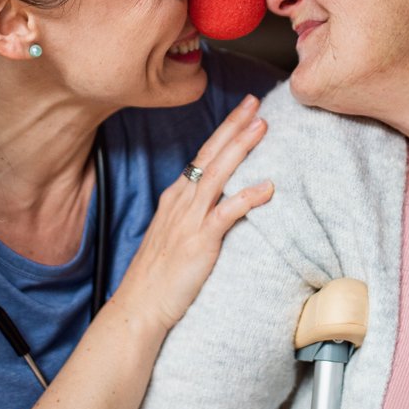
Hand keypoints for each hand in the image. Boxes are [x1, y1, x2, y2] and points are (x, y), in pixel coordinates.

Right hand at [112, 94, 274, 334]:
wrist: (140, 306)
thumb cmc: (158, 275)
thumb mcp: (174, 235)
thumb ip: (195, 215)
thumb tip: (219, 204)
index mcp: (175, 198)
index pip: (202, 156)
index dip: (224, 132)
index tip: (244, 112)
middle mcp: (180, 202)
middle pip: (210, 155)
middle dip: (233, 126)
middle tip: (255, 102)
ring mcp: (188, 220)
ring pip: (218, 174)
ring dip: (241, 148)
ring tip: (262, 126)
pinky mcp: (199, 242)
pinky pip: (226, 213)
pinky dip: (247, 197)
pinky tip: (267, 187)